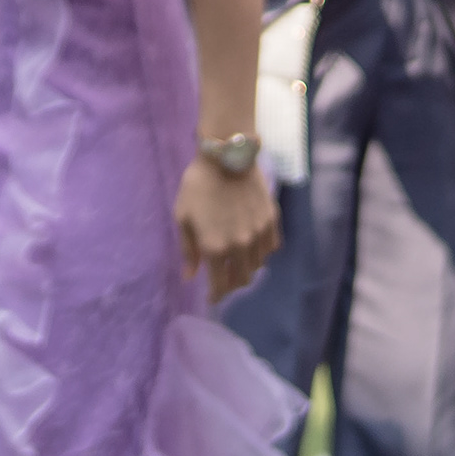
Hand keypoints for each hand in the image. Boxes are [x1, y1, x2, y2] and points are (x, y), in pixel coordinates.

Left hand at [175, 154, 279, 302]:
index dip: (216, 296)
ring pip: (258, 266)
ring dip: (247, 270)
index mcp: (214, 248)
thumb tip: (190, 277)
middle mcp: (239, 246)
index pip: (220, 286)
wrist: (226, 157)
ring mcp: (258, 235)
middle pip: (242, 280)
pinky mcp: (271, 221)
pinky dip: (262, 253)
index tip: (212, 298)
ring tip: (237, 263)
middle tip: (224, 280)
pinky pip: (271, 248)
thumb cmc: (197, 186)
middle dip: (232, 285)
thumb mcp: (183, 218)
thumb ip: (188, 250)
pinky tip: (252, 247)